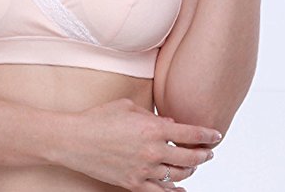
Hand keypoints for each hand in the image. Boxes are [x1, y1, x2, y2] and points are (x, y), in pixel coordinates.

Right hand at [62, 98, 219, 190]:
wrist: (74, 139)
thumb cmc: (97, 118)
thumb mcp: (127, 107)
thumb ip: (151, 116)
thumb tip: (169, 125)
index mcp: (152, 128)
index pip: (189, 134)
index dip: (206, 135)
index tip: (216, 135)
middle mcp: (152, 150)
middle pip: (189, 158)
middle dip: (202, 154)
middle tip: (208, 152)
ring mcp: (143, 170)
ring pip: (178, 176)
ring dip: (189, 171)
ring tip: (193, 165)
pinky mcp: (133, 183)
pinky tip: (180, 189)